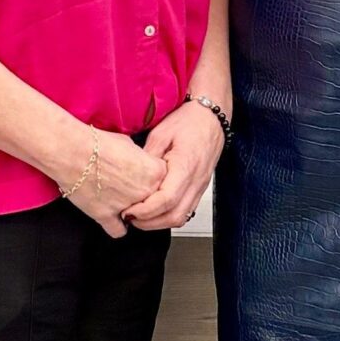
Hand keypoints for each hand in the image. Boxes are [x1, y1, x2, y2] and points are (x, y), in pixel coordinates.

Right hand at [56, 129, 166, 239]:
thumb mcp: (127, 142)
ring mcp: (127, 208)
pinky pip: (118, 230)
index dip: (151, 176)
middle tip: (129, 185)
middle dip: (144, 194)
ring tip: (117, 197)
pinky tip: (110, 215)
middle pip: (154, 200)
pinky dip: (115, 225)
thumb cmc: (96, 143)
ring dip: (131, 210)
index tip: (143, 174)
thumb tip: (138, 162)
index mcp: (154, 172)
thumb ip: (140, 157)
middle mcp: (145, 193)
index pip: (164, 179)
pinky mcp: (107, 217)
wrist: (71, 151)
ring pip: (138, 218)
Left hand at [125, 101, 226, 230]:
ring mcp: (200, 187)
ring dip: (159, 223)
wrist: (211, 117)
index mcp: (186, 167)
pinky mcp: (199, 188)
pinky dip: (169, 216)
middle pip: (174, 215)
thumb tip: (133, 176)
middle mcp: (196, 182)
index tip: (129, 210)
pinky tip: (155, 211)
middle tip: (129, 217)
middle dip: (150, 222)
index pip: (166, 199)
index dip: (146, 210)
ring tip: (139, 217)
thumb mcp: (161, 133)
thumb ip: (148, 156)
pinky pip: (186, 211)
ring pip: (182, 217)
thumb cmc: (189, 120)